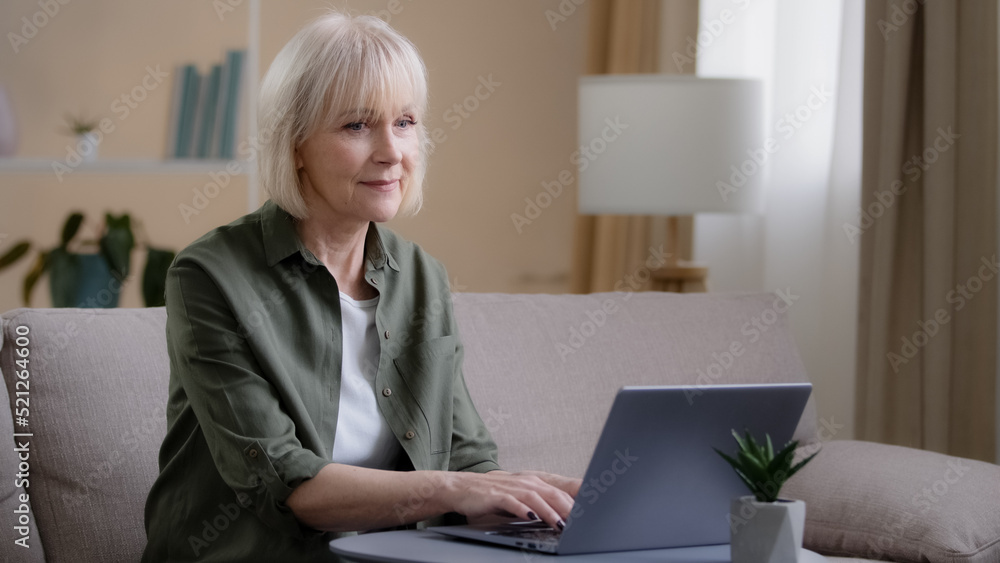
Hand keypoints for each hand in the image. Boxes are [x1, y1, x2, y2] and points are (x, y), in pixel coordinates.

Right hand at [445, 470, 577, 530]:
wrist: (461, 487)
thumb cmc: (492, 494)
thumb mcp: (520, 497)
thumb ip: (539, 504)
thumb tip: (562, 518)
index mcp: (533, 481)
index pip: (561, 489)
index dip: (577, 499)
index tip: (591, 511)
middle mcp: (525, 481)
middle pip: (553, 493)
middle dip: (568, 508)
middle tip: (580, 523)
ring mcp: (511, 487)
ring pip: (536, 498)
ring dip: (550, 511)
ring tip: (561, 524)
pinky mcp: (496, 495)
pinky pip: (513, 502)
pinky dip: (524, 510)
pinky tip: (531, 517)